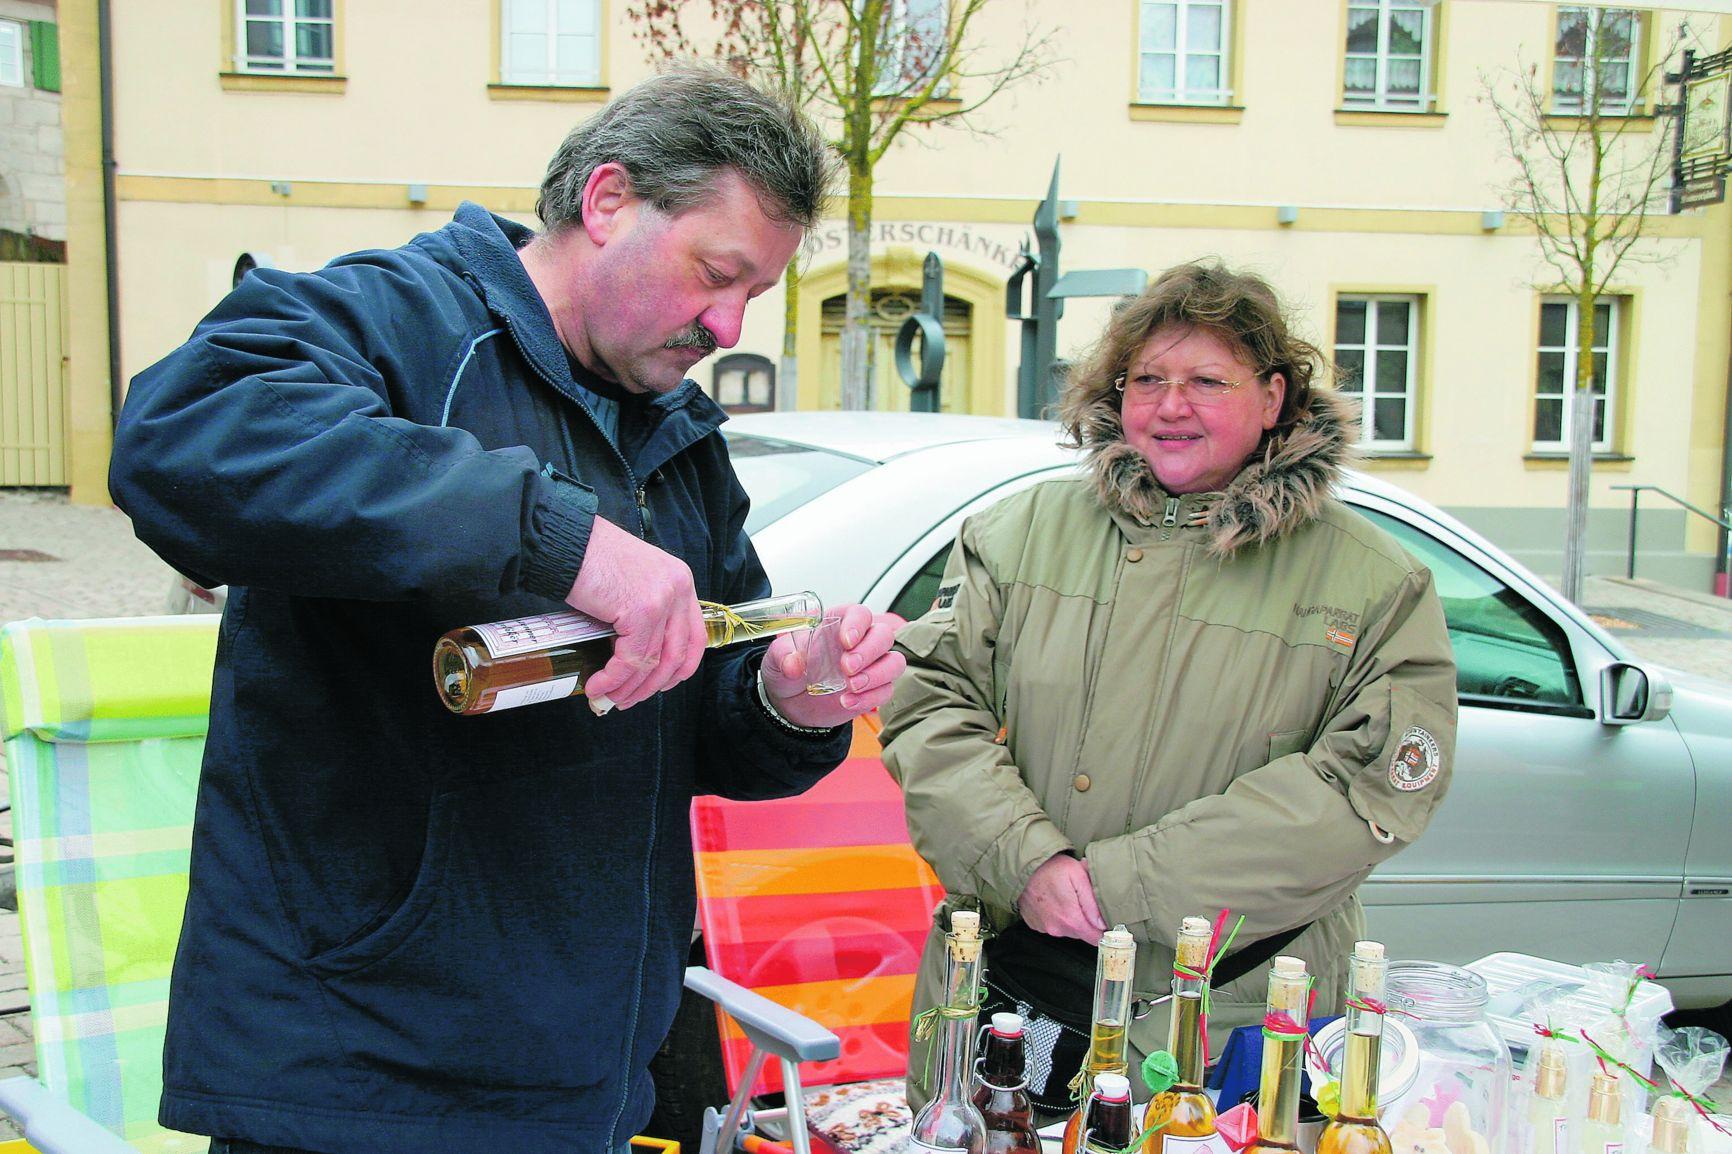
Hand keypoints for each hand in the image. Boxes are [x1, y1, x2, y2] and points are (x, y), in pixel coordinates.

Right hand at [565, 516, 706, 711]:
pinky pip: (631, 659)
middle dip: (651, 686)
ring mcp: (663, 599)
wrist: (564, 541)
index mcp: (680, 581)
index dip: (679, 669)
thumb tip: (635, 656)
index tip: (659, 685)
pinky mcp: (640, 610)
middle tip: (627, 700)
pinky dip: (614, 679)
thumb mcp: (632, 581)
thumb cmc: (589, 557)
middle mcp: (679, 588)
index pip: (695, 637)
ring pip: (653, 662)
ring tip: (607, 699)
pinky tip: (598, 686)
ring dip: (629, 688)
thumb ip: (643, 610)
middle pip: (677, 655)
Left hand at [760, 605, 905, 728]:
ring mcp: (870, 666)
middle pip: (884, 635)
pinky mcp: (873, 689)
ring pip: (894, 662)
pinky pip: (886, 690)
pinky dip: (870, 698)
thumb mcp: (776, 659)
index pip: (860, 614)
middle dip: (869, 652)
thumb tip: (794, 663)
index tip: (846, 641)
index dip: (857, 624)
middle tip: (847, 668)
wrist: (789, 703)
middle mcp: (859, 642)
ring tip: (851, 686)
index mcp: (838, 624)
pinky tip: (847, 702)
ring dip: (877, 675)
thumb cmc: (787, 671)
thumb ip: (783, 655)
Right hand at [1018, 853, 1106, 941]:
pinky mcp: (1035, 925)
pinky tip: (1053, 900)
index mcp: (1071, 919)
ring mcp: (1044, 928)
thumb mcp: (1078, 875)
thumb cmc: (1051, 867)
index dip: (1104, 931)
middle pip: (1082, 933)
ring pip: (1067, 929)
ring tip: (1066, 897)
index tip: (1105, 920)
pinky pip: (1053, 925)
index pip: (1095, 939)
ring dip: (1070, 917)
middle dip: (1086, 920)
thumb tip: (1102, 924)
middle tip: (1082, 898)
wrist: (1021, 866)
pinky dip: (1056, 916)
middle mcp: (1056, 928)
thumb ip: (1092, 903)